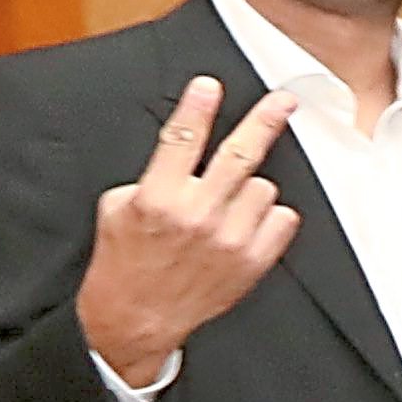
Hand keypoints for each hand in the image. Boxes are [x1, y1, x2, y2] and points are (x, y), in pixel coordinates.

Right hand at [77, 78, 303, 384]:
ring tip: (226, 205)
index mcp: (157, 196)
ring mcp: (229, 239)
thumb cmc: (125, 260)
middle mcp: (197, 215)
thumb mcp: (118, 208)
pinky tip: (245, 224)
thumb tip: (182, 149)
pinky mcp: (252, 261)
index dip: (199, 106)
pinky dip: (269, 216)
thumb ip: (152, 176)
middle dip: (264, 120)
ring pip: (263, 187)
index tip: (210, 84)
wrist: (135, 317)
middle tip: (283, 100)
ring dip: (249, 189)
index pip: (182, 138)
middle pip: (240, 154)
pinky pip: (282, 218)